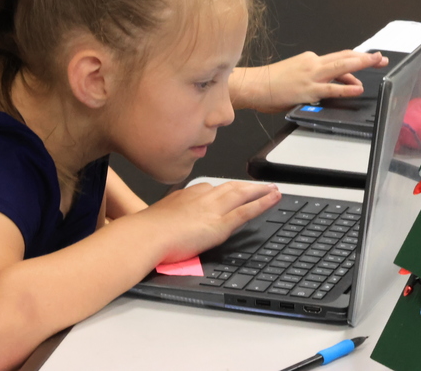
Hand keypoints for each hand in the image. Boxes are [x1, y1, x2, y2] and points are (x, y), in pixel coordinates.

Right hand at [135, 181, 281, 263]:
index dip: (228, 189)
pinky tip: (273, 200)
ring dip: (260, 191)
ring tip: (274, 190)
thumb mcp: (159, 217)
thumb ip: (170, 219)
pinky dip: (262, 203)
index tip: (235, 189)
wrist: (146, 234)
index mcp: (188, 194)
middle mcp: (203, 196)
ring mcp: (213, 209)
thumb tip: (168, 227)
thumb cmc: (147, 230)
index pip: (213, 189)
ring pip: (242, 195)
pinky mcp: (220, 223)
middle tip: (263, 185)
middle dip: (248, 186)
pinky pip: (246, 211)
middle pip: (231, 187)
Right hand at [229, 50, 387, 112]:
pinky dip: (346, 87)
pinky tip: (357, 88)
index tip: (370, 57)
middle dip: (365, 57)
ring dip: (361, 64)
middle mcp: (313, 63)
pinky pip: (331, 88)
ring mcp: (312, 76)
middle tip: (381, 57)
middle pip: (345, 57)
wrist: (255, 85)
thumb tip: (337, 84)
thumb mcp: (297, 75)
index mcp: (311, 60)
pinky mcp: (308, 90)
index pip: (339, 57)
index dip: (357, 56)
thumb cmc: (272, 82)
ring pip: (342, 67)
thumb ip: (318, 79)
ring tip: (376, 63)